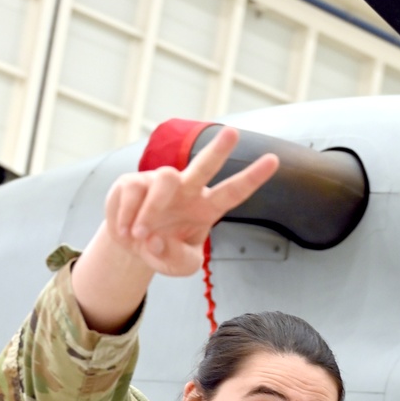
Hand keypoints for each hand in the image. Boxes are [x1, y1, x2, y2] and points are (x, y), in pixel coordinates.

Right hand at [105, 126, 277, 276]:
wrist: (131, 246)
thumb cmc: (163, 251)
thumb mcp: (179, 267)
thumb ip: (178, 260)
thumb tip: (156, 239)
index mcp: (206, 207)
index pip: (234, 192)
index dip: (253, 177)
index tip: (274, 159)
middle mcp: (187, 190)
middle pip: (204, 165)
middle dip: (218, 149)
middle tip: (232, 133)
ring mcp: (159, 182)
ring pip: (164, 179)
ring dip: (151, 211)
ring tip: (140, 235)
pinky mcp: (133, 182)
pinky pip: (133, 194)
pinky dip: (127, 218)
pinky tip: (125, 232)